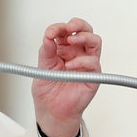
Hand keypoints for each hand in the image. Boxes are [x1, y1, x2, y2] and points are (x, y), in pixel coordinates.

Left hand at [32, 18, 101, 136]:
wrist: (51, 112)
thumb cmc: (47, 92)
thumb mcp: (42, 69)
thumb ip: (46, 53)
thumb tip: (48, 37)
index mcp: (63, 50)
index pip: (65, 32)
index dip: (59, 28)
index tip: (50, 32)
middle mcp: (76, 54)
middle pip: (85, 31)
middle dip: (78, 24)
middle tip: (69, 27)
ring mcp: (86, 64)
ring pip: (94, 42)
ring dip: (84, 37)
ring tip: (71, 40)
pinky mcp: (93, 76)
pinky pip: (93, 62)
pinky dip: (82, 60)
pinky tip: (70, 65)